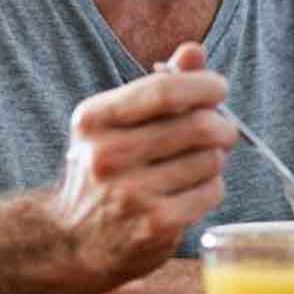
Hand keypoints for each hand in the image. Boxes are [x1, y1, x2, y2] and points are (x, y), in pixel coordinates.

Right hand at [49, 42, 236, 285]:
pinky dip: (211, 188)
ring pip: (210, 159)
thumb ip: (159, 85)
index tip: (218, 88)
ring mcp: (130, 194)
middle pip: (198, 125)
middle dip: (222, 125)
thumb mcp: (116, 123)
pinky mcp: (155, 225)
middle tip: (223, 131)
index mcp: (94, 120)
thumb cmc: (105, 170)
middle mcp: (107, 156)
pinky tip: (190, 192)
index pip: (164, 90)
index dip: (203, 84)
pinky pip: (211, 191)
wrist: (70, 241)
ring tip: (195, 166)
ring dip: (214, 160)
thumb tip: (194, 51)